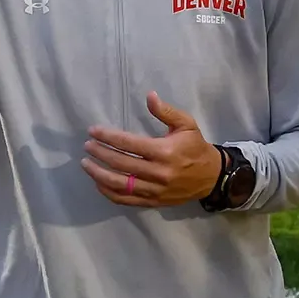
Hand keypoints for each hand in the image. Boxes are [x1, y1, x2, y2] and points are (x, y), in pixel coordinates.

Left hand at [82, 92, 221, 207]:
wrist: (212, 176)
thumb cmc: (196, 147)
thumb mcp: (186, 124)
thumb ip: (166, 111)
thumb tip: (149, 95)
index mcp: (164, 152)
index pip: (129, 144)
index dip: (108, 137)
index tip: (93, 131)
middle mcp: (158, 173)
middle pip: (120, 164)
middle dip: (100, 153)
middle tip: (87, 146)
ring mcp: (155, 190)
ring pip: (120, 184)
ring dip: (99, 174)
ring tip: (86, 164)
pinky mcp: (153, 201)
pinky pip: (126, 200)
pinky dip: (109, 192)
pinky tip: (98, 182)